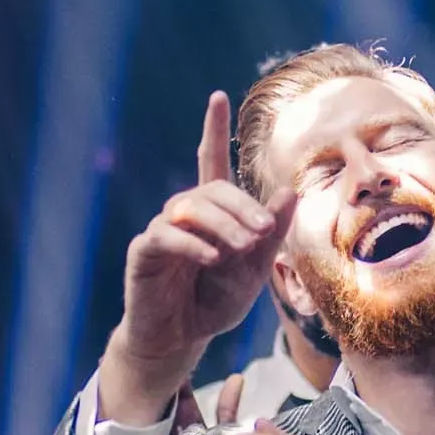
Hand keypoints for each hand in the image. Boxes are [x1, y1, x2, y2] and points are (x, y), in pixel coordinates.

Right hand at [102, 93, 298, 425]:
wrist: (182, 339)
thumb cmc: (216, 302)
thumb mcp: (254, 270)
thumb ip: (271, 233)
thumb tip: (290, 192)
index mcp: (213, 212)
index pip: (212, 162)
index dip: (213, 129)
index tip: (218, 96)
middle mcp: (185, 213)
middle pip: (213, 189)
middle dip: (242, 207)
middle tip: (263, 233)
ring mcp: (163, 229)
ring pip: (192, 208)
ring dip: (223, 225)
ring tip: (243, 248)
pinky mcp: (144, 252)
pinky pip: (166, 236)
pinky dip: (192, 244)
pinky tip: (211, 258)